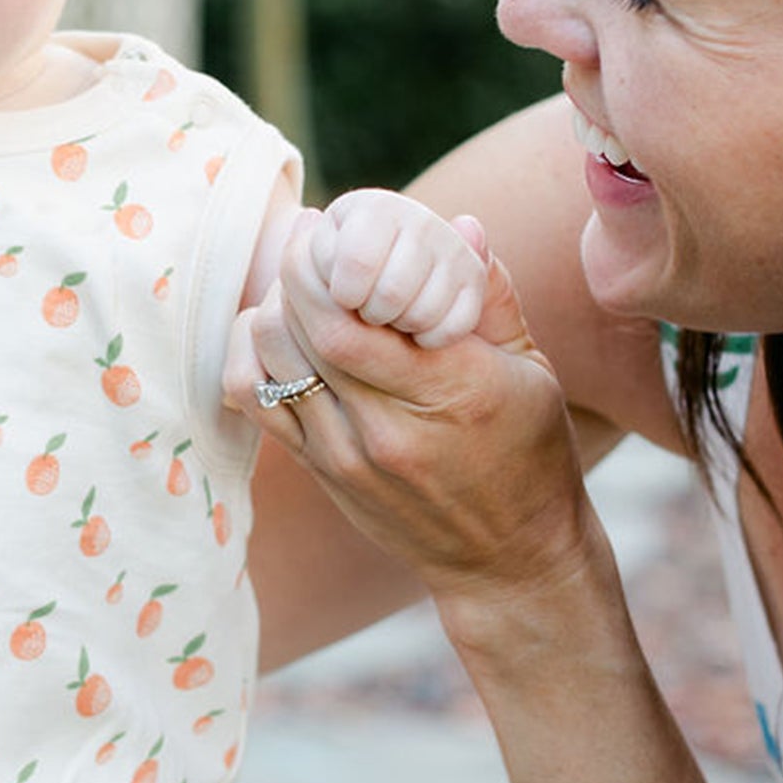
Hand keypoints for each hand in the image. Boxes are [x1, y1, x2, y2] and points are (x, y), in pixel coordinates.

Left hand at [227, 212, 608, 632]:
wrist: (508, 559)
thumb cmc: (529, 454)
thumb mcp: (531, 369)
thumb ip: (489, 294)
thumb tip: (461, 224)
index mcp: (449, 390)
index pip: (347, 320)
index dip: (320, 267)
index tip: (325, 229)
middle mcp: (387, 427)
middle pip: (300, 333)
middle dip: (292, 274)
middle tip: (301, 239)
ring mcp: (346, 455)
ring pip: (270, 363)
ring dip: (271, 310)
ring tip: (295, 285)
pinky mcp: (321, 473)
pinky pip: (255, 403)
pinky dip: (251, 357)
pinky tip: (276, 334)